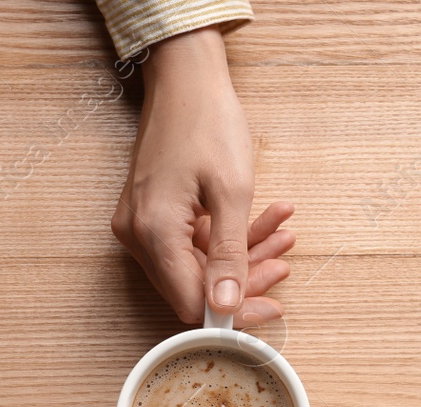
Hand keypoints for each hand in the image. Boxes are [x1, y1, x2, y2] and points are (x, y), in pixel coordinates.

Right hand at [110, 27, 292, 326]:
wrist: (184, 79)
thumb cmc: (207, 122)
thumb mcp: (231, 191)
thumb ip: (230, 254)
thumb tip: (226, 307)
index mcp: (153, 232)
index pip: (190, 301)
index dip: (233, 313)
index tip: (272, 308)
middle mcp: (137, 236)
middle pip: (193, 285)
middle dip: (243, 278)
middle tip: (282, 261)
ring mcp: (141, 226)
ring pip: (196, 264)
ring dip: (241, 254)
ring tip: (281, 233)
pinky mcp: (150, 216)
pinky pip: (189, 242)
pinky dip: (225, 237)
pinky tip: (261, 220)